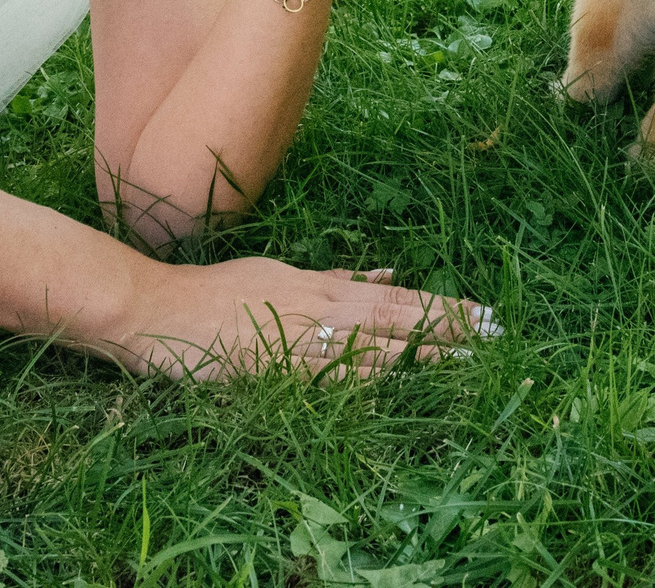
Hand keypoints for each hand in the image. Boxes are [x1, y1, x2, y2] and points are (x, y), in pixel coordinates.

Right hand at [104, 257, 494, 379]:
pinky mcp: (280, 369)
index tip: (481, 313)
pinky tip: (402, 381)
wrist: (160, 312)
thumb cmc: (217, 293)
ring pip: (375, 346)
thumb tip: (382, 273)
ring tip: (468, 357)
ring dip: (423, 353)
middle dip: (448, 326)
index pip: (396, 297)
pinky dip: (372, 377)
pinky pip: (336, 375)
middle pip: (397, 317)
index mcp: (323, 286)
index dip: (440, 306)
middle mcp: (320, 309)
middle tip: (494, 331)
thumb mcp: (281, 274)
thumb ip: (333, 278)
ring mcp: (302, 340)